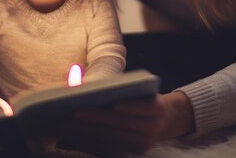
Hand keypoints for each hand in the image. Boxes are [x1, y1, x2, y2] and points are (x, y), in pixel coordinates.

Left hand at [59, 91, 193, 154]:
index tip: (114, 104)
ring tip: (68, 124)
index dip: (130, 107)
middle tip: (74, 112)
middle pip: (122, 123)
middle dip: (96, 118)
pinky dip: (93, 138)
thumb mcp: (144, 91)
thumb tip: (92, 86)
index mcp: (158, 107)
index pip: (144, 107)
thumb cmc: (147, 97)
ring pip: (113, 136)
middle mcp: (153, 127)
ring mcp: (145, 141)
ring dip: (88, 130)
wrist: (167, 119)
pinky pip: (112, 144)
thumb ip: (127, 89)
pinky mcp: (137, 150)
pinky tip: (77, 133)